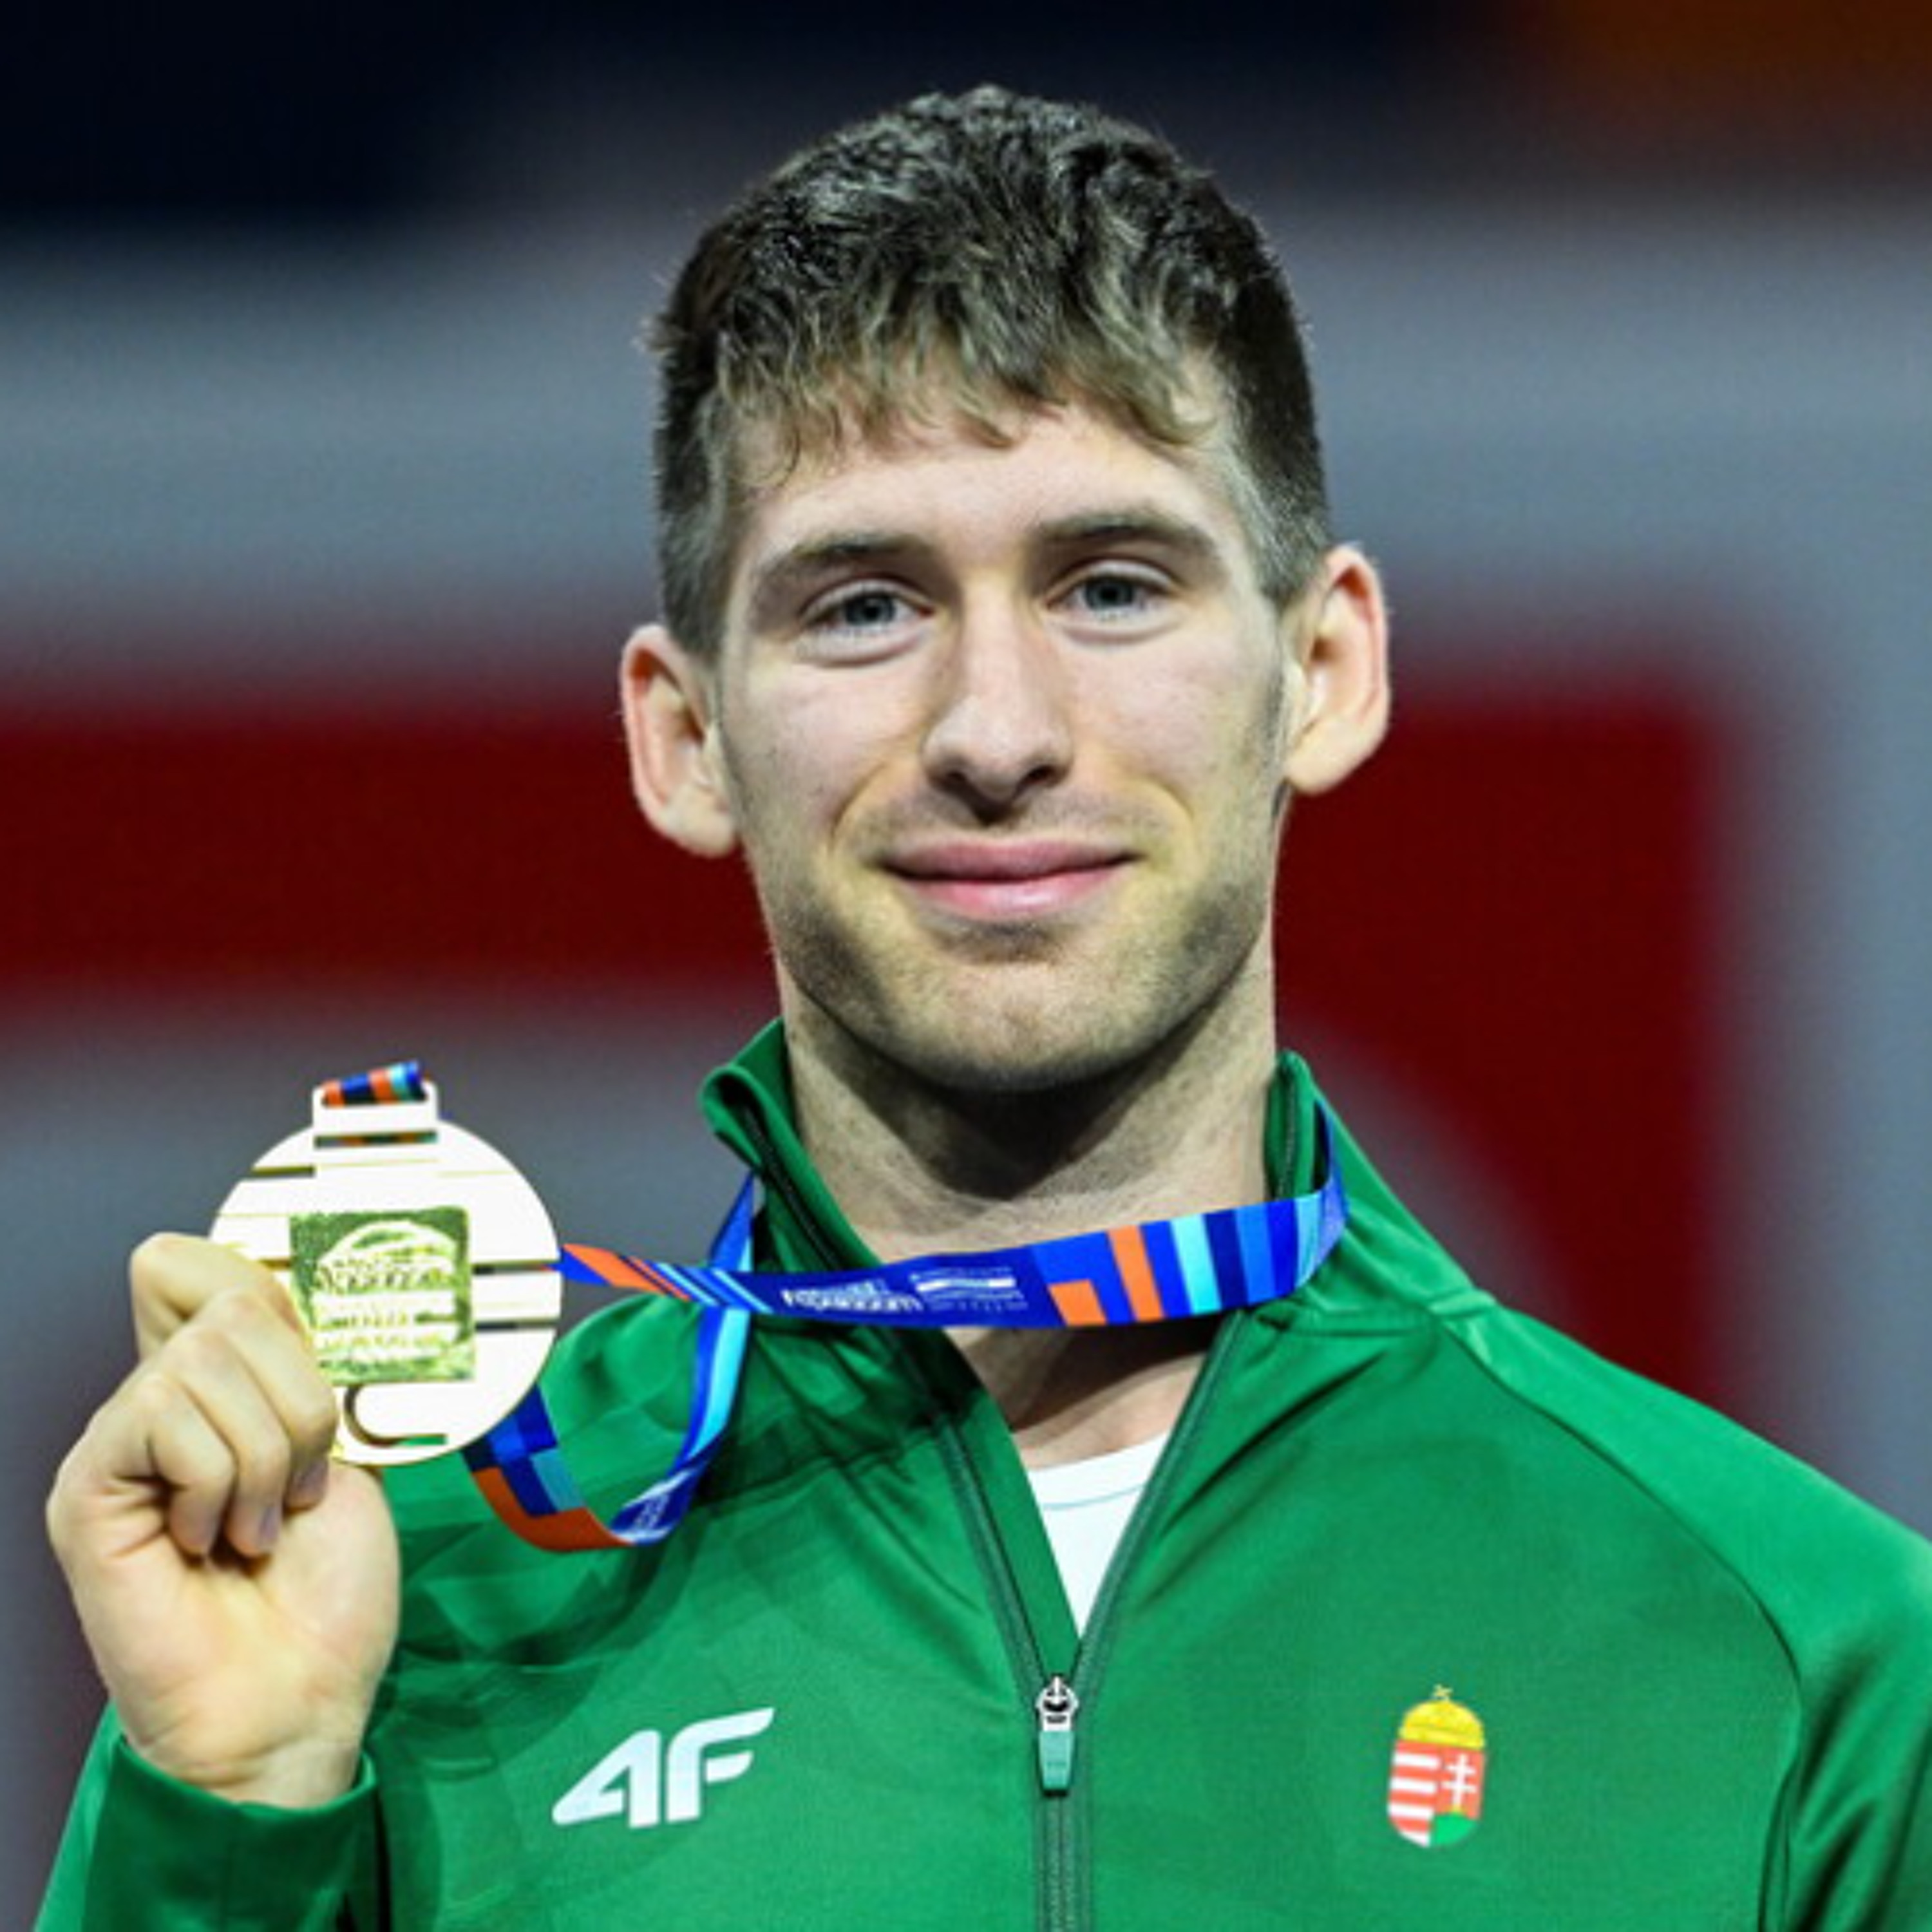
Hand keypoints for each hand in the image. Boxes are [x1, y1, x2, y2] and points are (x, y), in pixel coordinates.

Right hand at [46, 1235, 399, 1806]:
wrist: (297, 1695)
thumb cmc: (327, 1590)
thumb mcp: (344, 1449)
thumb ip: (309, 1366)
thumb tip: (285, 1283)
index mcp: (221, 1386)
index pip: (204, 1265)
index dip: (263, 1283)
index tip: (316, 1365)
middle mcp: (157, 1400)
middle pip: (232, 1303)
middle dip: (299, 1400)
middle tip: (298, 1489)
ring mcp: (117, 1442)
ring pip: (205, 1359)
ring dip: (266, 1453)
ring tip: (259, 1526)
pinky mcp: (88, 1486)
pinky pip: (162, 1415)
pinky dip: (218, 1480)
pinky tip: (212, 1541)